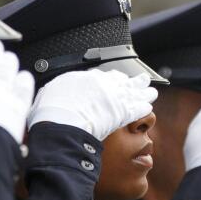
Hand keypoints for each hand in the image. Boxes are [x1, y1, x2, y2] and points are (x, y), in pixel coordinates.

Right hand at [28, 69, 156, 139]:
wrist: (63, 124)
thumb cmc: (52, 111)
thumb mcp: (49, 93)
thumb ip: (56, 90)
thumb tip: (51, 93)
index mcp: (86, 78)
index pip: (104, 75)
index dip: (113, 77)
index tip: (117, 78)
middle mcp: (103, 84)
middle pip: (123, 80)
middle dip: (133, 81)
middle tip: (141, 80)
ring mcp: (114, 98)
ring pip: (134, 92)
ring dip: (144, 92)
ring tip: (151, 91)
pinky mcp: (122, 113)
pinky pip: (137, 108)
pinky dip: (144, 107)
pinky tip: (148, 106)